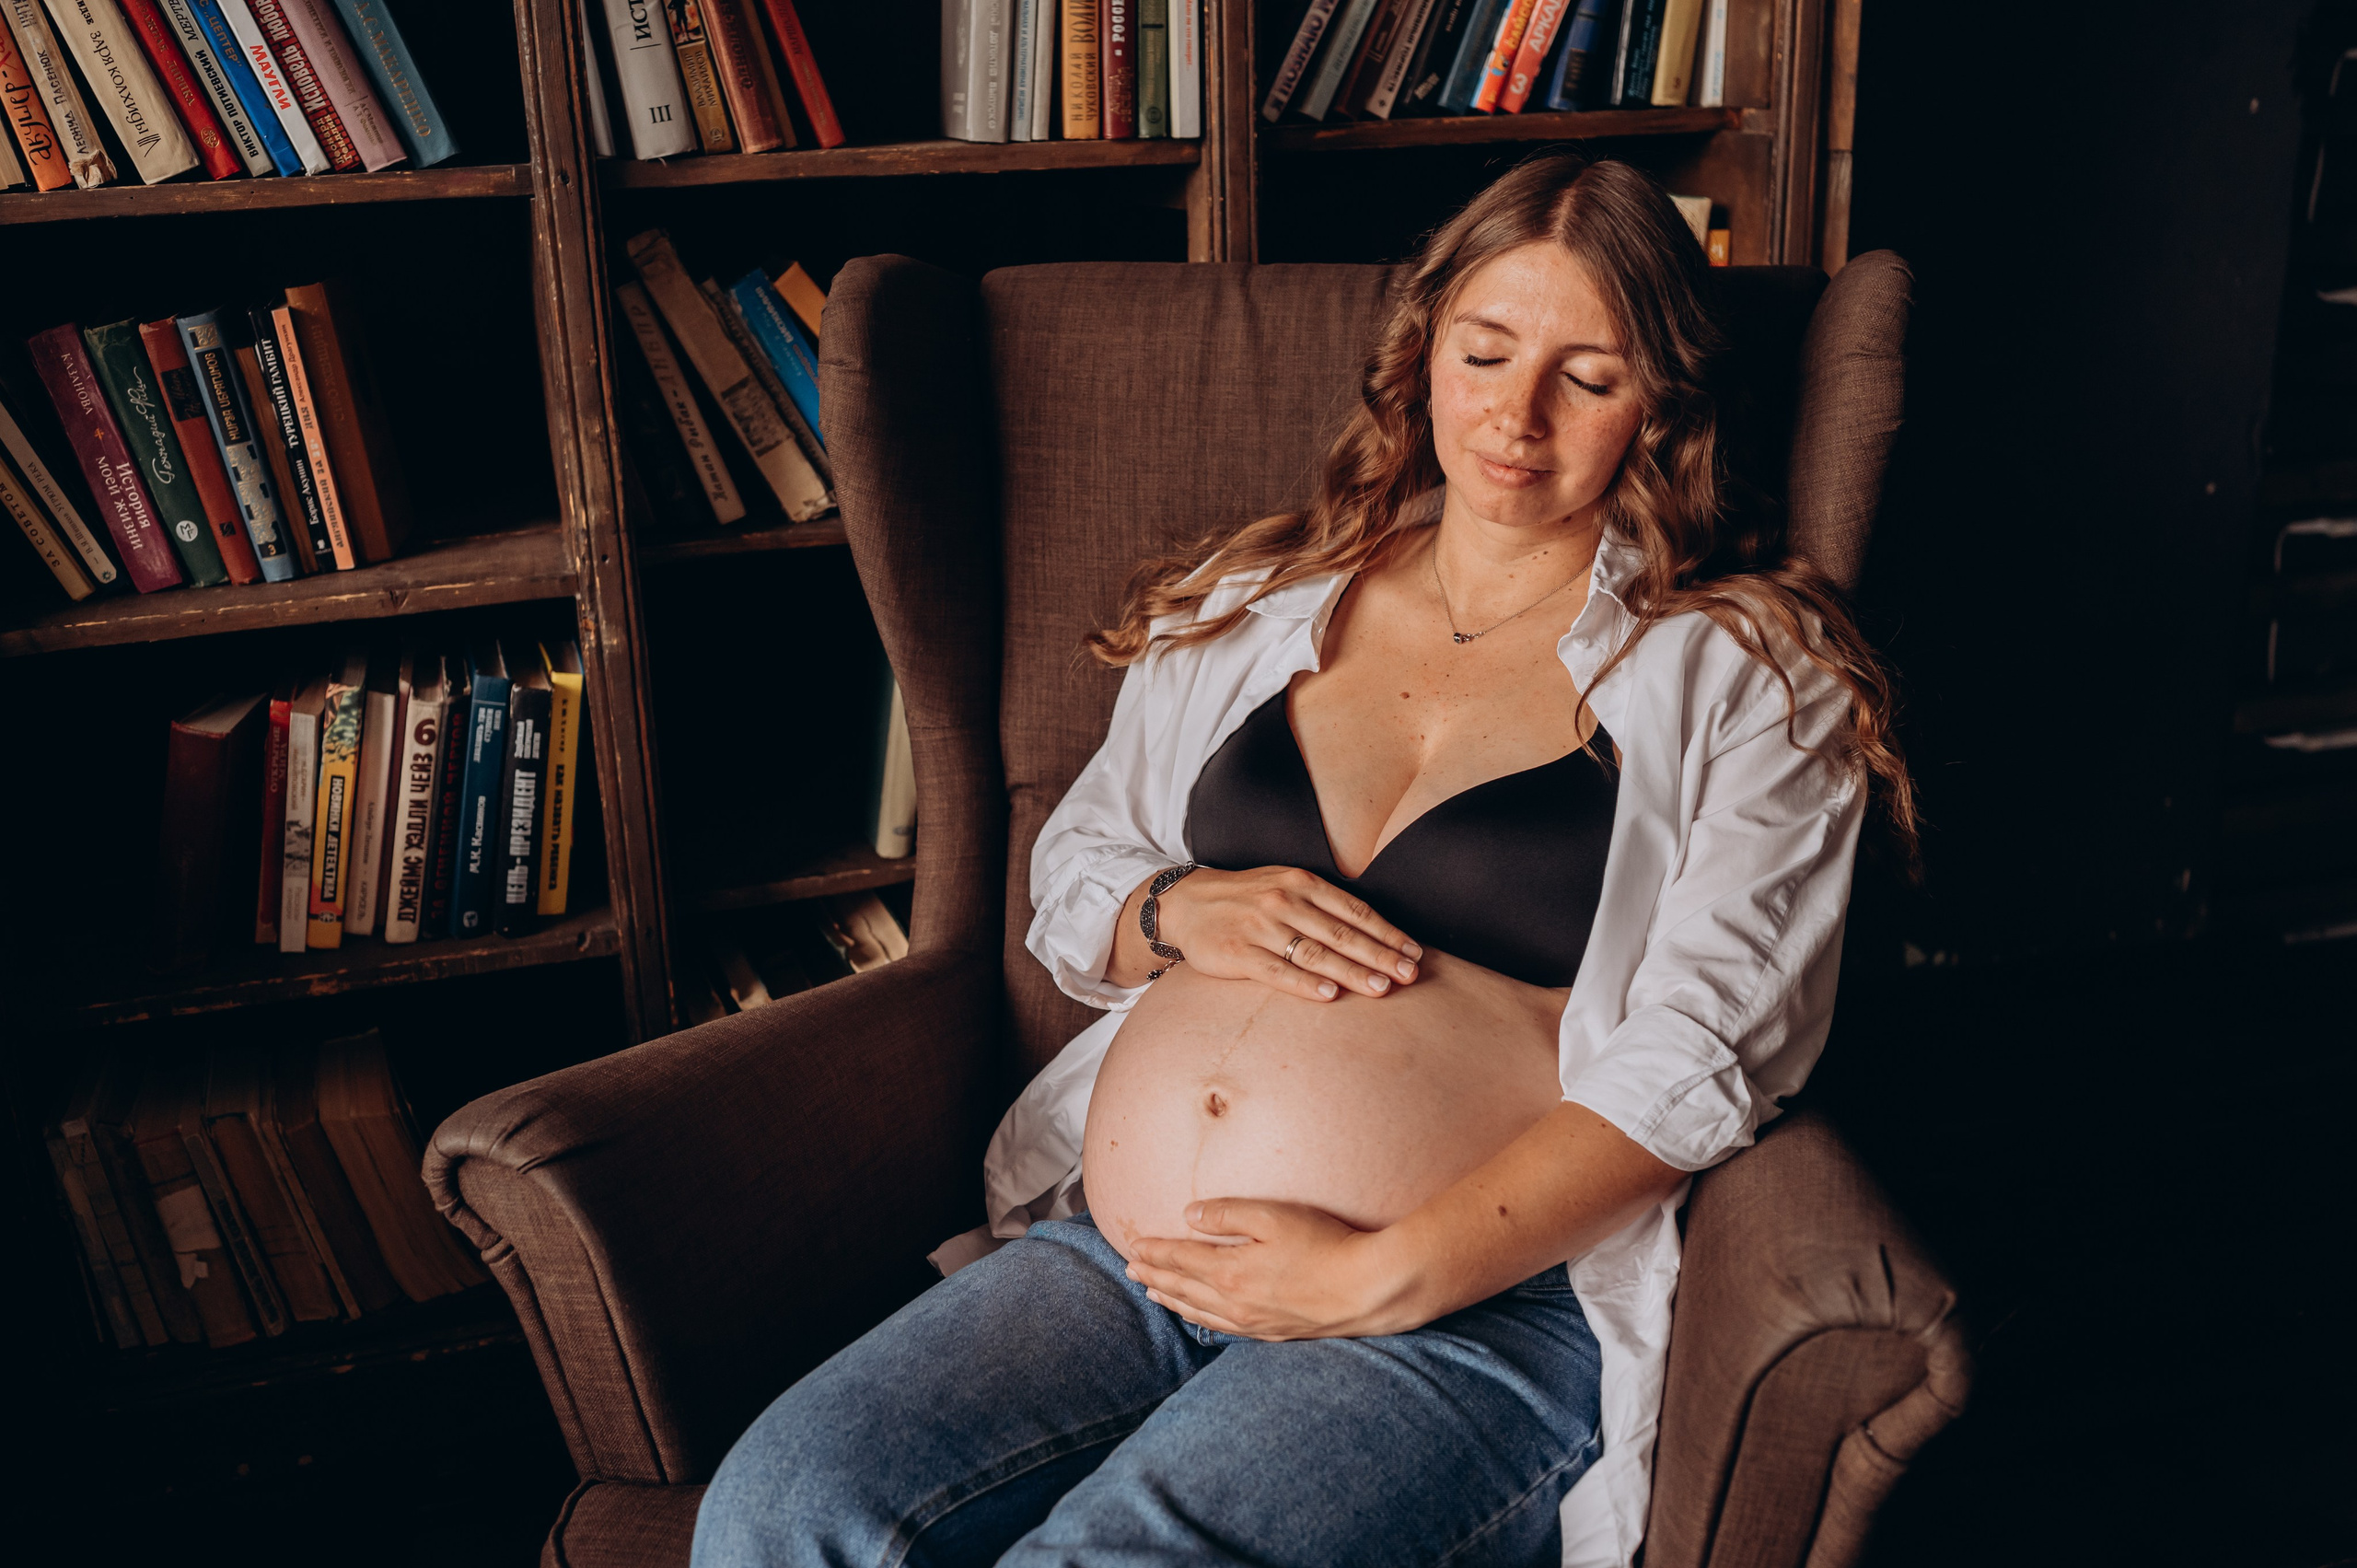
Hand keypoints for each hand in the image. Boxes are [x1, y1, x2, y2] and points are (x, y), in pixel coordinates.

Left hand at [1124, 1198, 1410, 1339]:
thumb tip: (1188, 1215)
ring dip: (1172, 1299)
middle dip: (1154, 1276)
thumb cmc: (1324, 1245)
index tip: (1133, 1245)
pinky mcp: (1271, 1333)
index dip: (1153, 1251)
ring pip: (1198, 1311)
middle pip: (1182, 1288)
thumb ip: (1227, 1213)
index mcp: (1229, 1271)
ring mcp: (1252, 1322)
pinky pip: (1222, 1328)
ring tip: (1153, 1292)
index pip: (1179, 1259)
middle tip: (1131, 1270)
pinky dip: (1200, 1318)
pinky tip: (1200, 1316)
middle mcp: (1234, 1302)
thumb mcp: (1273, 1216)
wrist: (1366, 1289)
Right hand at [1155, 866, 1421, 1001]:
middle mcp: (1283, 901)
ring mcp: (1259, 927)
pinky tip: (1329, 996)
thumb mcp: (1284, 884)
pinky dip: (1305, 984)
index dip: (1386, 932)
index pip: (1353, 910)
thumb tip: (1371, 930)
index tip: (1413, 952)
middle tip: (1409, 974)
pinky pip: (1276, 971)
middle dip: (1378, 955)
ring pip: (1314, 952)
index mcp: (1300, 882)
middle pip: (1340, 932)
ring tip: (1380, 988)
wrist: (1187, 903)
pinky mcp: (1237, 953)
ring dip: (1350, 972)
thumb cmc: (1246, 898)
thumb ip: (1322, 903)